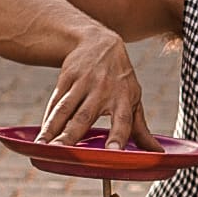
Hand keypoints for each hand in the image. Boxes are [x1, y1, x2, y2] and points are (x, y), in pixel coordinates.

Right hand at [37, 32, 160, 151]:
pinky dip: (47, 119)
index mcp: (123, 98)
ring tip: (42, 147)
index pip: (122, 120)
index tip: (114, 151)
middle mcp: (102, 91)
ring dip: (52, 129)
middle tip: (62, 152)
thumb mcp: (134, 97)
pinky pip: (55, 102)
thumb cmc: (120, 78)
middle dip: (72, 135)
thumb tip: (157, 155)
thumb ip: (140, 129)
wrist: (98, 42)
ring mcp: (82, 84)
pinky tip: (40, 135)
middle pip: (84, 116)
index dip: (119, 136)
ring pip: (65, 110)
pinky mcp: (66, 79)